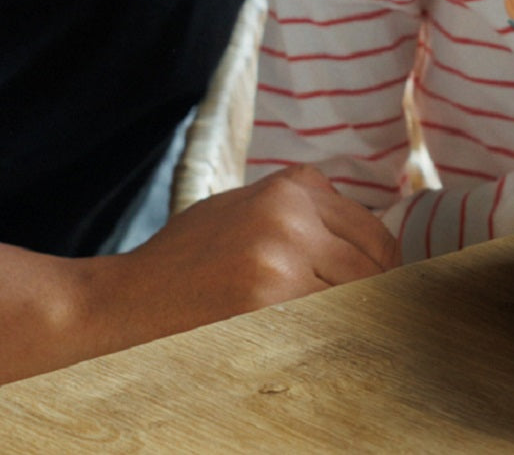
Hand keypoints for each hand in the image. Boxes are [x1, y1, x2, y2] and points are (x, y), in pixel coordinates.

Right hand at [96, 165, 398, 344]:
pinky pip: (328, 315)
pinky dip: (328, 328)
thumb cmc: (191, 256)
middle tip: (365, 311)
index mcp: (293, 183)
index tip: (377, 285)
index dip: (380, 263)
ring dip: (353, 310)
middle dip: (374, 288)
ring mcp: (285, 250)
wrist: (132, 296)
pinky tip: (306, 333)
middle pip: (374, 258)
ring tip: (332, 322)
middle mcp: (293, 210)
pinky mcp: (273, 292)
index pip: (372, 229)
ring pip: (357, 288)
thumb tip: (371, 241)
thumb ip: (306, 212)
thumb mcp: (248, 207)